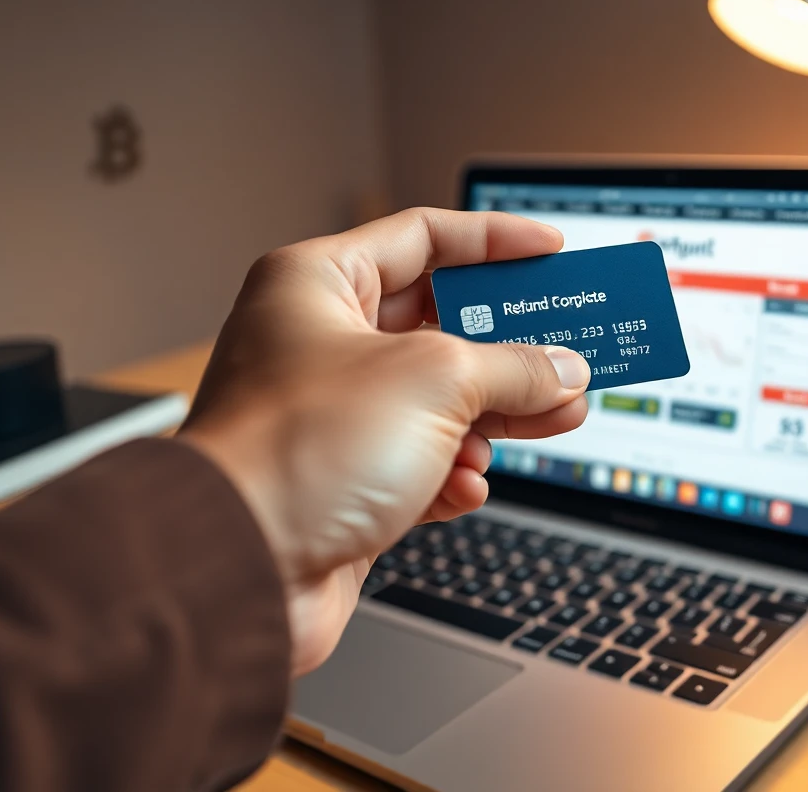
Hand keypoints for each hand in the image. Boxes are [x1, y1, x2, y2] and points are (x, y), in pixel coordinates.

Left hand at [178, 208, 589, 674]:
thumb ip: (512, 367)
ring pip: (439, 397)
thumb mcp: (434, 381)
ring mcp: (332, 413)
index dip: (495, 241)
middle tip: (568, 349)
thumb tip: (563, 368)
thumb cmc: (299, 451)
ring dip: (497, 414)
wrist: (238, 571)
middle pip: (440, 323)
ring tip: (554, 419)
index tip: (549, 252)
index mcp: (319, 284)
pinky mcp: (344, 478)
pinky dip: (453, 471)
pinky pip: (420, 459)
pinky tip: (466, 485)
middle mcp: (320, 342)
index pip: (423, 237)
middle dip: (510, 345)